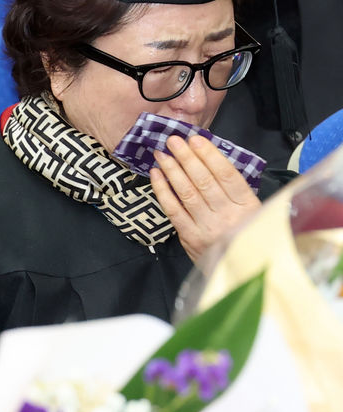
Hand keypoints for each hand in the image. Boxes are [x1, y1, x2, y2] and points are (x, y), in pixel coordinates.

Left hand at [149, 134, 260, 269]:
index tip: (196, 140)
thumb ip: (236, 189)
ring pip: (187, 193)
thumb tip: (211, 158)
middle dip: (186, 158)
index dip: (210, 155)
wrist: (241, 271)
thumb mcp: (254, 211)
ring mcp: (207, 228)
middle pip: (204, 182)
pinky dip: (163, 191)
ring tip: (162, 153)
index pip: (227, 175)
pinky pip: (173, 210)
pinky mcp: (190, 238)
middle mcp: (228, 216)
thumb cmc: (246, 233)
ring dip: (172, 171)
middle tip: (173, 140)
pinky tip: (156, 175)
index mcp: (248, 206)